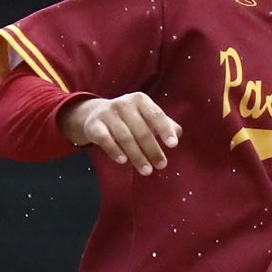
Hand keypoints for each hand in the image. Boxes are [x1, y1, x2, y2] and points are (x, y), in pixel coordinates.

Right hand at [59, 92, 180, 174]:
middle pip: (141, 131)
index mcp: (141, 100)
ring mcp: (107, 114)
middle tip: (161, 165)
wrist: (97, 114)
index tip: (173, 145)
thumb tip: (178, 133)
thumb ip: (165, 124)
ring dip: (137, 156)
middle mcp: (124, 104)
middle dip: (153, 150)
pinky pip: (105, 139)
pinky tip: (123, 161)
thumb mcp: (148, 117)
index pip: (156, 115)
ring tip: (147, 170)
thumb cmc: (132, 118)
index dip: (165, 130)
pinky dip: (114, 150)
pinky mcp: (93, 125)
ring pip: (125, 137)